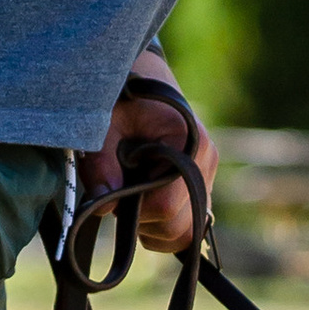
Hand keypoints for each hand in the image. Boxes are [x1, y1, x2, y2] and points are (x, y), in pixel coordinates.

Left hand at [82, 52, 215, 257]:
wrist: (142, 79)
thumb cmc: (121, 98)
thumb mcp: (103, 125)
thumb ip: (100, 164)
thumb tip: (104, 205)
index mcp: (188, 144)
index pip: (164, 205)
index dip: (134, 210)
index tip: (113, 193)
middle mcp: (206, 162)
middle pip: (178, 225)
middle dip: (144, 221)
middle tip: (119, 197)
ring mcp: (208, 175)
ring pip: (188, 231)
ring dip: (155, 226)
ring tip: (132, 199)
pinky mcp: (203, 183)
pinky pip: (192, 223)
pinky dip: (167, 224)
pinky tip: (145, 206)